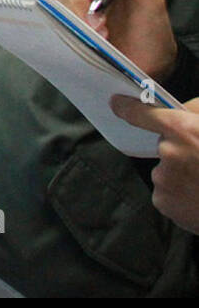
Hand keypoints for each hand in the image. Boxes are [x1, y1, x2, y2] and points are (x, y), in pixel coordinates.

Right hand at [55, 0, 177, 81]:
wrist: (144, 67)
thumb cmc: (151, 34)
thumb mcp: (153, 2)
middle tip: (98, 21)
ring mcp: (77, 4)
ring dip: (77, 15)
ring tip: (98, 35)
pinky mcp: (65, 21)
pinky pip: (53, 14)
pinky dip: (65, 24)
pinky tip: (82, 35)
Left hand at [111, 95, 198, 233]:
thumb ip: (196, 112)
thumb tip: (177, 109)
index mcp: (184, 130)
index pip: (143, 113)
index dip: (129, 107)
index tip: (116, 103)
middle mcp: (169, 153)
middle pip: (164, 146)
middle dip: (181, 152)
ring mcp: (164, 180)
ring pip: (166, 172)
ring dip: (182, 176)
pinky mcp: (164, 203)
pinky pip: (167, 194)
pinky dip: (181, 197)